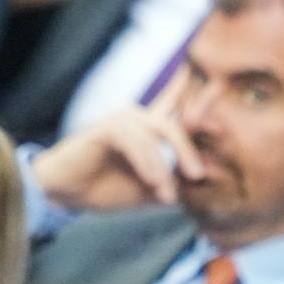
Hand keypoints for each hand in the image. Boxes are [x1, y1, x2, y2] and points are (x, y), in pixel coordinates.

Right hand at [31, 79, 203, 210]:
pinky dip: (146, 162)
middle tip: (195, 175)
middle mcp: (135, 120)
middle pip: (172, 125)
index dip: (194, 96)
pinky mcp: (106, 128)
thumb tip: (198, 180)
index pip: (172, 106)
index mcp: (146, 132)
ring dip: (162, 168)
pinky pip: (134, 141)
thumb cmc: (104, 189)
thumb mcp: (146, 191)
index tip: (216, 89)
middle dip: (187, 149)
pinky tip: (149, 180)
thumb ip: (171, 184)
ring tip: (164, 195)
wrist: (66, 194)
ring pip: (155, 136)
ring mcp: (121, 121)